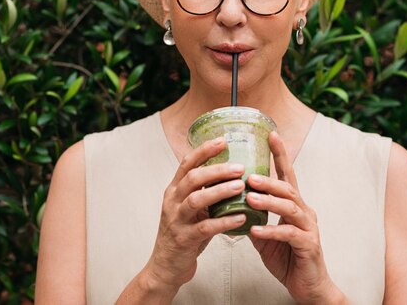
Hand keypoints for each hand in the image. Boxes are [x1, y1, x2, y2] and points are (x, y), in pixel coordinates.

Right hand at [144, 137, 247, 293]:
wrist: (165, 267)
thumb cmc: (183, 234)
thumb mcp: (190, 208)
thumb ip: (205, 192)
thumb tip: (232, 175)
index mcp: (174, 190)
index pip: (187, 163)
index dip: (204, 150)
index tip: (223, 140)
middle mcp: (172, 201)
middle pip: (193, 178)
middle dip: (216, 170)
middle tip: (239, 167)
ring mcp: (176, 220)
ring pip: (196, 200)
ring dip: (219, 191)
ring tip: (239, 187)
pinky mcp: (184, 239)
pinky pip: (206, 228)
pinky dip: (224, 221)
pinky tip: (241, 218)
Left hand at [246, 131, 345, 304]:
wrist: (308, 287)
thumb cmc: (287, 258)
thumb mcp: (265, 236)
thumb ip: (254, 218)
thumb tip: (232, 203)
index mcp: (294, 206)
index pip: (287, 175)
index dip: (280, 154)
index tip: (271, 134)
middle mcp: (304, 212)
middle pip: (288, 188)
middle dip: (269, 179)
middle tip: (249, 175)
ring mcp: (309, 228)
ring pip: (290, 208)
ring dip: (269, 201)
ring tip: (250, 197)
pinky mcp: (309, 246)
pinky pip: (289, 234)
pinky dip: (271, 231)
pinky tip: (255, 230)